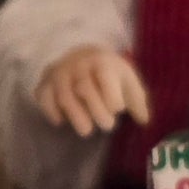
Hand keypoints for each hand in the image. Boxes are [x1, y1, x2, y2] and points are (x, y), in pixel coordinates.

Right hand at [35, 46, 149, 136]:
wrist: (79, 57)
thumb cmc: (108, 74)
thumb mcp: (126, 81)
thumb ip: (137, 100)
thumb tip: (144, 121)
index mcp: (102, 61)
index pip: (105, 75)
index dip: (112, 95)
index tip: (119, 110)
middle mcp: (78, 65)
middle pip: (84, 88)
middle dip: (97, 110)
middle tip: (108, 126)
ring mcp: (59, 74)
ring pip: (64, 95)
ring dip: (76, 115)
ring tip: (86, 131)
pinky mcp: (45, 84)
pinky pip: (44, 98)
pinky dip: (52, 111)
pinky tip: (61, 122)